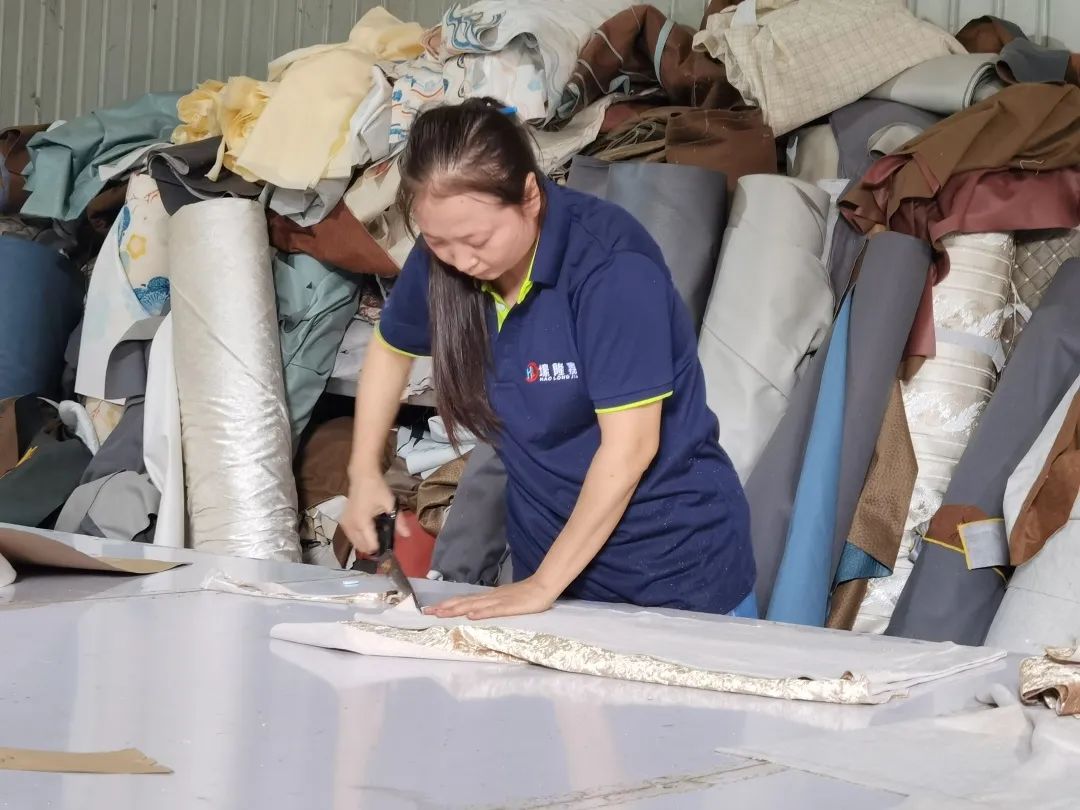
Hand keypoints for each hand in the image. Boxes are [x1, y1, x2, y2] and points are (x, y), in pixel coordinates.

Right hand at [339, 473, 408, 555]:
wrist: (362, 476)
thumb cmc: (376, 488)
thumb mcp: (390, 504)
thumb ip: (399, 521)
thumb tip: (408, 535)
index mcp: (362, 522)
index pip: (370, 545)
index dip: (380, 549)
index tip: (389, 548)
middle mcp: (350, 526)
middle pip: (361, 547)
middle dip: (373, 548)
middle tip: (384, 543)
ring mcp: (344, 524)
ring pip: (355, 544)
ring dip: (365, 544)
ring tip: (377, 538)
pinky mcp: (343, 522)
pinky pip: (351, 537)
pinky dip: (359, 538)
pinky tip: (368, 533)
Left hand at [423, 578, 557, 620]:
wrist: (543, 586)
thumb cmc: (526, 595)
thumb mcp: (505, 600)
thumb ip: (492, 605)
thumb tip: (476, 610)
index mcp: (488, 597)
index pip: (464, 601)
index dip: (448, 605)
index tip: (432, 609)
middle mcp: (490, 598)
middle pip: (464, 602)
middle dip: (445, 607)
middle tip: (427, 612)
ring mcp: (499, 601)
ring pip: (474, 605)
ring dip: (457, 609)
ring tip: (441, 613)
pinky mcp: (510, 607)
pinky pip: (494, 610)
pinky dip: (481, 613)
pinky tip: (471, 616)